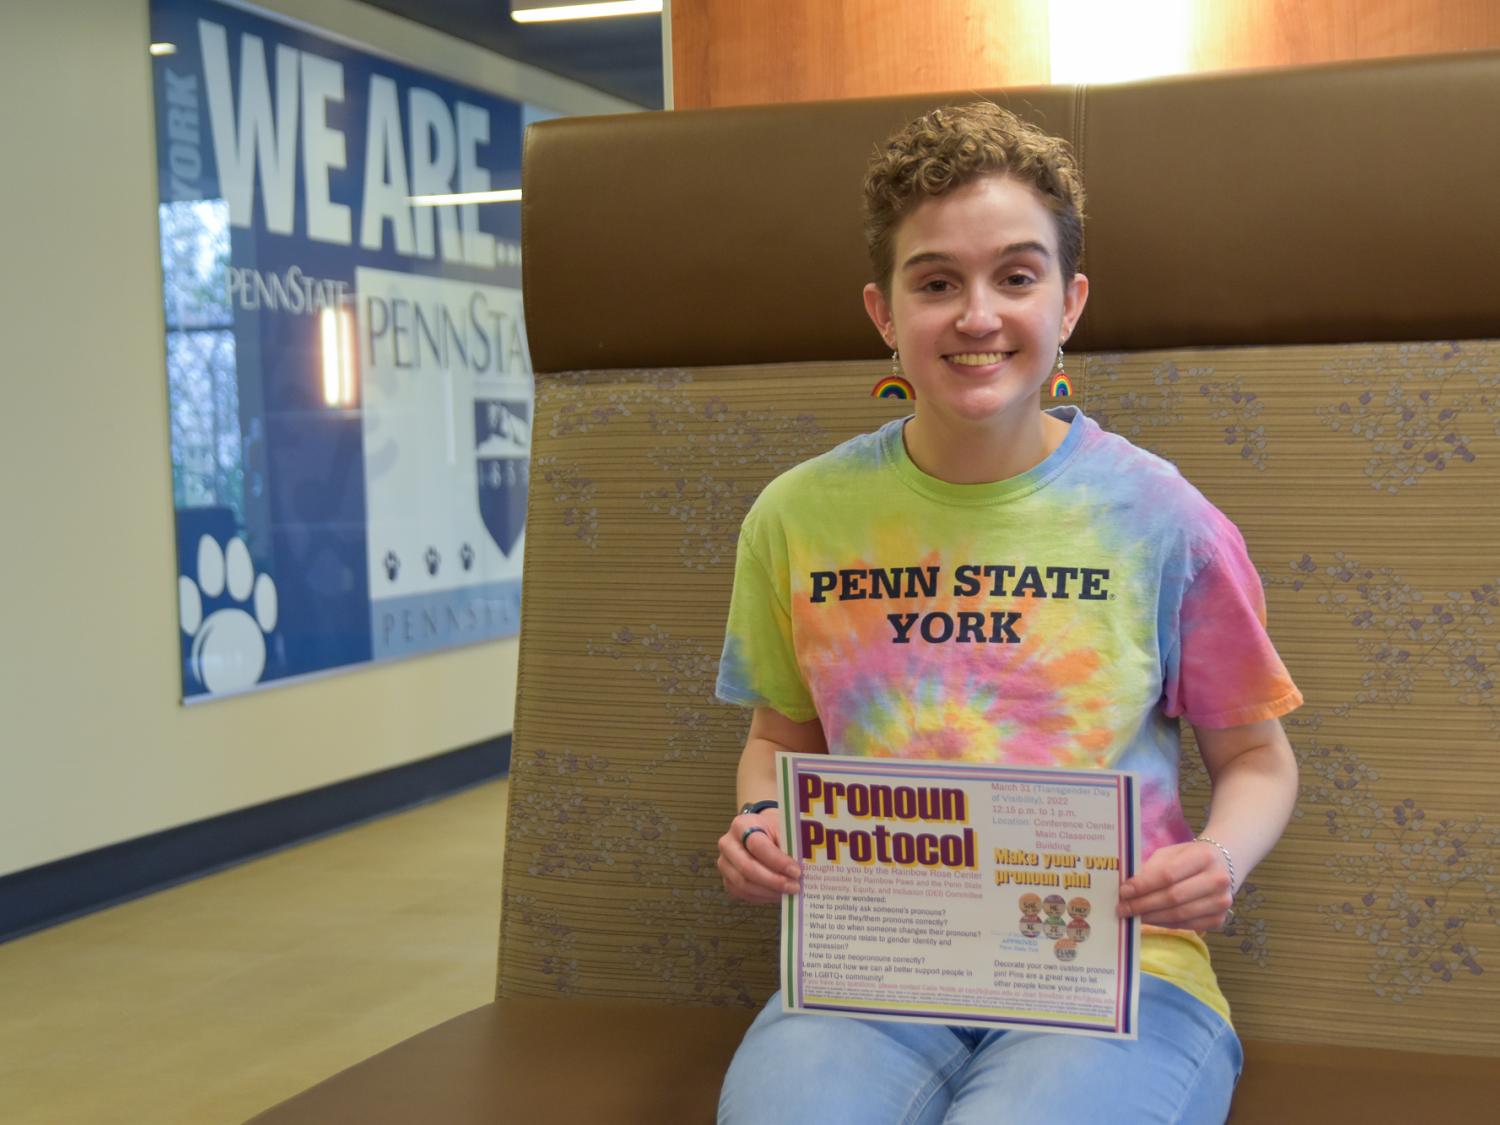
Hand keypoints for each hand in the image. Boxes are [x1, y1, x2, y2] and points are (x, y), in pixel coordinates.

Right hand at [718, 810, 800, 903]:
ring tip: (789, 891)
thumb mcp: (783, 829)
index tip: (796, 871)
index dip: (777, 861)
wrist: (761, 833)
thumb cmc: (774, 831)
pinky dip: (763, 896)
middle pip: (746, 867)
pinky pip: (743, 894)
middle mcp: (728, 844)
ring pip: (744, 884)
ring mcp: (725, 864)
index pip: (757, 845)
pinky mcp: (728, 880)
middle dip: (773, 880)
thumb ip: (790, 845)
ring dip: (770, 891)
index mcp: (742, 825)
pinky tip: (779, 894)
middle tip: (795, 886)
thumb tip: (803, 867)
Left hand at [1116, 840, 1232, 931]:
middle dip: (1143, 904)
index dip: (1143, 885)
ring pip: (1179, 914)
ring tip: (1132, 916)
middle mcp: (1218, 880)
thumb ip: (1151, 868)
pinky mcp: (1219, 920)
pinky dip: (1164, 924)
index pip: (1168, 874)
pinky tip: (1149, 920)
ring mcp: (1221, 902)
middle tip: (1122, 909)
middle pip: (1173, 897)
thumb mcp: (1170, 854)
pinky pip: (1185, 925)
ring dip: (1151, 917)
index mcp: (1204, 856)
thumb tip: (1128, 888)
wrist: (1221, 867)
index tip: (1124, 891)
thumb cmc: (1188, 858)